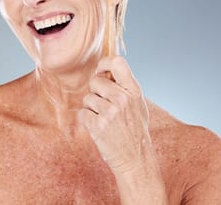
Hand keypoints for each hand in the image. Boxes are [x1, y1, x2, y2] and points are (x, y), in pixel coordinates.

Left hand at [79, 55, 151, 173]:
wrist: (136, 159)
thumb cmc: (135, 130)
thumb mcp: (137, 104)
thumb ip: (124, 86)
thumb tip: (105, 69)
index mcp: (134, 91)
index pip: (117, 62)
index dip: (104, 63)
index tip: (101, 71)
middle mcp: (122, 99)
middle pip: (95, 81)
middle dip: (96, 92)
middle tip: (105, 106)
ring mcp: (110, 112)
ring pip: (87, 98)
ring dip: (92, 108)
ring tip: (106, 120)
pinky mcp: (98, 125)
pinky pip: (82, 113)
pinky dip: (87, 120)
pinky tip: (99, 128)